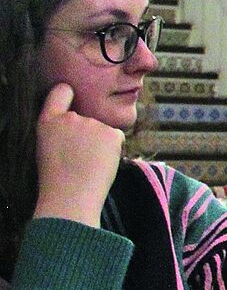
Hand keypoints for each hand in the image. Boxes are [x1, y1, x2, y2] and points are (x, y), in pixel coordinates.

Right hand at [31, 84, 122, 225]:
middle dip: (88, 134)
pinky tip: (101, 163)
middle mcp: (70, 118)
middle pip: (88, 118)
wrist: (70, 197)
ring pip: (103, 131)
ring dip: (101, 143)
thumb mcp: (48, 147)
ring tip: (88, 164)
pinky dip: (113, 149)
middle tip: (78, 158)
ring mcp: (92, 124)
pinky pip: (117, 138)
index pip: (60, 92)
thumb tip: (79, 125)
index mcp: (47, 122)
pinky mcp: (111, 133)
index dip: (67, 92)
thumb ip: (62, 131)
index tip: (71, 94)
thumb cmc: (58, 179)